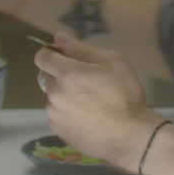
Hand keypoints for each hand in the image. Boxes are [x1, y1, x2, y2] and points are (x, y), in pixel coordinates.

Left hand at [34, 33, 160, 172]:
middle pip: (50, 77)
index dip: (52, 53)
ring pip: (55, 98)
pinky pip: (59, 116)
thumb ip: (81, 49)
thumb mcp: (112, 62)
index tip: (66, 58)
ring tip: (92, 105)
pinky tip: (89, 119)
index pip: (43, 57)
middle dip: (64, 77)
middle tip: (89, 84)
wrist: (130, 137)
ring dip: (66, 96)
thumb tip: (58, 37)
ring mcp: (55, 115)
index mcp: (67, 74)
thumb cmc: (125, 95)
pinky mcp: (59, 132)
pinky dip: (68, 114)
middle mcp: (54, 94)